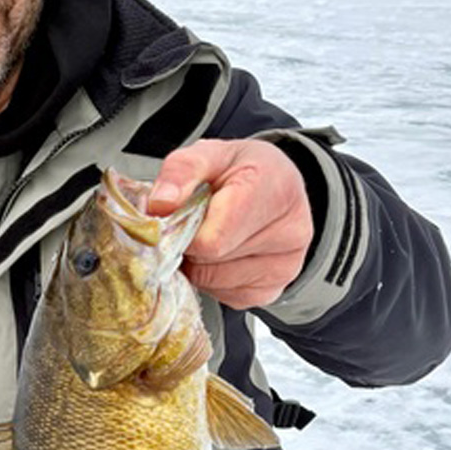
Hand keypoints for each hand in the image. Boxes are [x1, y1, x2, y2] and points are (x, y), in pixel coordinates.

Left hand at [147, 138, 312, 308]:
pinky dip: (213, 278)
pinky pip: (223, 296)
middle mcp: (291, 232)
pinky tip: (222, 254)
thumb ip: (182, 171)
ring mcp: (286, 266)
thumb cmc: (243, 171)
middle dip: (191, 244)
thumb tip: (159, 205)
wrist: (277, 186)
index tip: (177, 216)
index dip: (183, 230)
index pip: (213, 239)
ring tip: (209, 235)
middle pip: (211, 260)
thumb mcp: (211, 154)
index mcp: (275, 190)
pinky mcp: (273, 290)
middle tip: (194, 223)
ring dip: (199, 262)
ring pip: (214, 281)